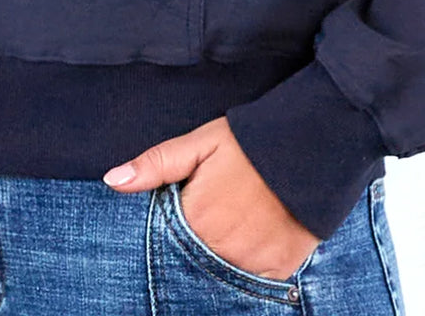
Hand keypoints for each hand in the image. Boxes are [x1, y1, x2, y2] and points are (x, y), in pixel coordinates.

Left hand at [102, 115, 319, 280]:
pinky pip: (254, 283)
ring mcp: (250, 264)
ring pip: (221, 275)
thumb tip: (112, 180)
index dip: (172, 233)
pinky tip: (253, 240)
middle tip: (215, 219)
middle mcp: (219, 250)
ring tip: (234, 227)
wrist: (312, 143)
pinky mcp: (279, 271)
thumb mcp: (200, 143)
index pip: (165, 244)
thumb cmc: (250, 141)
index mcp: (194, 220)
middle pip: (193, 263)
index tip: (184, 218)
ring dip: (221, 260)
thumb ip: (156, 165)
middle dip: (196, 249)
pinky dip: (250, 266)